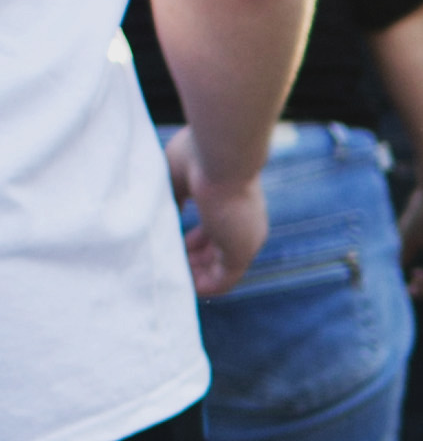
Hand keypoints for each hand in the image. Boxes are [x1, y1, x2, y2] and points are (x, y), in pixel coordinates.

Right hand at [167, 135, 267, 297]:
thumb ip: (173, 197)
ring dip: (194, 275)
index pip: (215, 230)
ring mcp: (246, 237)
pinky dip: (203, 286)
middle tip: (166, 262)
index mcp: (234, 202)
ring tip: (168, 276)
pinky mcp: (243, 251)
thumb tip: (159, 215)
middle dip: (191, 260)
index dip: (193, 241)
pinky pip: (223, 280)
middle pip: (218, 251)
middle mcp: (244, 222)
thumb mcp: (179, 177)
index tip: (170, 244)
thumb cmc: (199, 155)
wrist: (222, 154)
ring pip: (219, 267)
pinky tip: (182, 287)